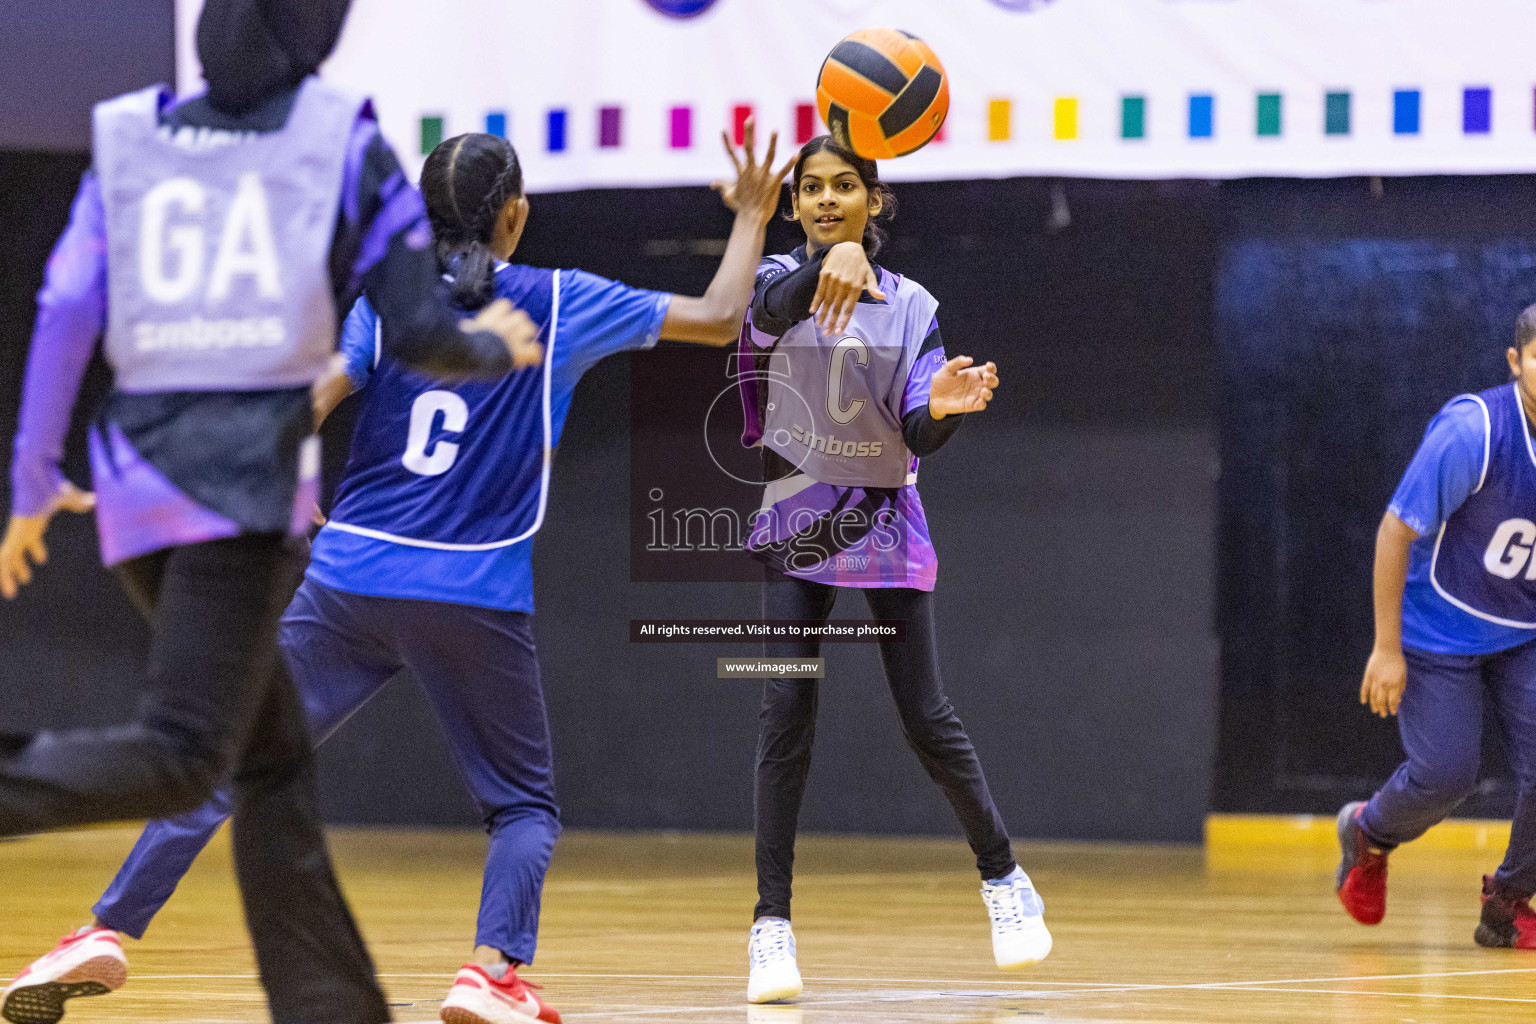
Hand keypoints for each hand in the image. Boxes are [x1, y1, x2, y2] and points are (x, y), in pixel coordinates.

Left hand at [0, 481, 94, 599]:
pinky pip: (7, 555)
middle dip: (19, 567)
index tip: (42, 559)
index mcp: (33, 521)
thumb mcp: (68, 496)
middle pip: (16, 552)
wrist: (35, 471)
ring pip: (8, 558)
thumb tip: (93, 501)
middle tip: (25, 580)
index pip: (31, 538)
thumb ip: (78, 500)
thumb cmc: (51, 481)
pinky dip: (5, 569)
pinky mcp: (17, 533)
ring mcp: (18, 531)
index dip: (36, 549)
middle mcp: (23, 528)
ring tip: (10, 592)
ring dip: (9, 575)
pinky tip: (5, 582)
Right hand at [463, 298, 542, 369]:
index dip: (506, 312)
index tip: (503, 319)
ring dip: (528, 336)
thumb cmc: (462, 346)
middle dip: (521, 324)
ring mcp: (514, 337)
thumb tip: (465, 326)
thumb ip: (468, 326)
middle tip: (517, 333)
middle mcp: (504, 324)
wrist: (471, 356)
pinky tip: (533, 360)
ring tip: (524, 344)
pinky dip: (535, 355)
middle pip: (521, 315)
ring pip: (530, 328)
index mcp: (490, 318)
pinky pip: (535, 350)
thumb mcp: (463, 331)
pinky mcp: (520, 352)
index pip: (505, 304)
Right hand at [710, 118, 795, 223]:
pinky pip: (783, 170)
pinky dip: (791, 162)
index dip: (727, 142)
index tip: (723, 130)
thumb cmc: (740, 208)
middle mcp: (751, 171)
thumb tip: (712, 184)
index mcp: (740, 172)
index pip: (731, 154)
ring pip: (769, 155)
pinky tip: (797, 153)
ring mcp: (763, 176)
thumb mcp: (729, 196)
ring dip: (772, 142)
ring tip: (775, 130)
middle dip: (749, 132)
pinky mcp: (774, 183)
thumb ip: (722, 186)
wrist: (751, 218)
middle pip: (749, 148)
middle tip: (750, 118)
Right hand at [810, 241, 885, 333]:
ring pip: (827, 301)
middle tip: (827, 334)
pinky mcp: (824, 274)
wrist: (847, 246)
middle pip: (836, 307)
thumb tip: (882, 297)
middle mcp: (844, 284)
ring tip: (820, 326)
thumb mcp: (869, 274)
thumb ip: (874, 287)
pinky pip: (819, 291)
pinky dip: (815, 302)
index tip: (838, 331)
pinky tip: (812, 311)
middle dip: (831, 322)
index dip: (843, 321)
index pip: (849, 308)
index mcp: (856, 286)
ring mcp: (833, 279)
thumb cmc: (860, 264)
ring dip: (822, 315)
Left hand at [928, 356, 998, 416]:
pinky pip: (981, 405)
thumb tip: (970, 359)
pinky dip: (982, 403)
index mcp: (975, 373)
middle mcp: (978, 384)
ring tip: (983, 390)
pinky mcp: (971, 405)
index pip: (989, 370)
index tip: (988, 366)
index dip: (992, 368)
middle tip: (985, 377)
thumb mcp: (948, 368)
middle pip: (993, 381)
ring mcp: (975, 395)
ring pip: (989, 394)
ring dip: (989, 392)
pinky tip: (979, 400)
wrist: (934, 396)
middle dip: (992, 379)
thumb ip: (958, 362)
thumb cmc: (942, 380)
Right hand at [1360, 646, 1407, 717]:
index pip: (1392, 700)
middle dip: (1383, 709)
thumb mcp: (1403, 676)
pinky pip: (1364, 688)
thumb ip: (1400, 689)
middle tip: (1383, 715)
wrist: (1388, 650)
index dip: (1392, 708)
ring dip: (1374, 705)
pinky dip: (1364, 695)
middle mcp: (1384, 683)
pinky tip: (1364, 702)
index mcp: (1394, 683)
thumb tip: (1398, 700)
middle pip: (1381, 700)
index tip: (1393, 712)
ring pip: (1372, 696)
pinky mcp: (1368, 675)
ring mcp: (1375, 679)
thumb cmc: (1398, 663)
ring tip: (1375, 711)